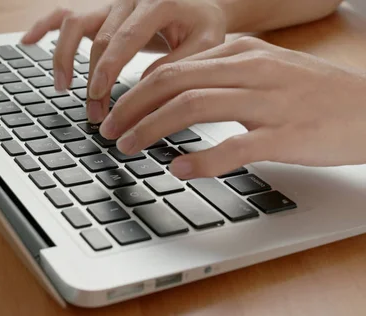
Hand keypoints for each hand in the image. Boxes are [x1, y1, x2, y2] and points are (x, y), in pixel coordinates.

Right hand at [21, 0, 226, 122]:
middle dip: (93, 81)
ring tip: (62, 87)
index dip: (108, 68)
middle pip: (99, 39)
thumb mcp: (205, 44)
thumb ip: (178, 64)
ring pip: (75, 23)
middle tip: (95, 115)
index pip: (124, 37)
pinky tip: (28, 41)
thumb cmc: (203, 25)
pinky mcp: (99, 11)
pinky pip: (65, 14)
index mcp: (158, 2)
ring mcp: (110, 4)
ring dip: (64, 56)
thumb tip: (144, 90)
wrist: (200, 3)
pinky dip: (45, 27)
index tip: (98, 94)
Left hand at [99, 37, 365, 178]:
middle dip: (131, 108)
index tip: (117, 111)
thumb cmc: (313, 93)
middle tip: (108, 131)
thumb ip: (220, 73)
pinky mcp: (284, 135)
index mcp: (241, 52)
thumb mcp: (264, 68)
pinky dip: (201, 159)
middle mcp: (249, 70)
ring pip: (191, 108)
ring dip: (150, 129)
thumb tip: (171, 88)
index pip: (173, 67)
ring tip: (128, 147)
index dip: (136, 91)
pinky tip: (179, 170)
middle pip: (172, 83)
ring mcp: (267, 101)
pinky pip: (234, 146)